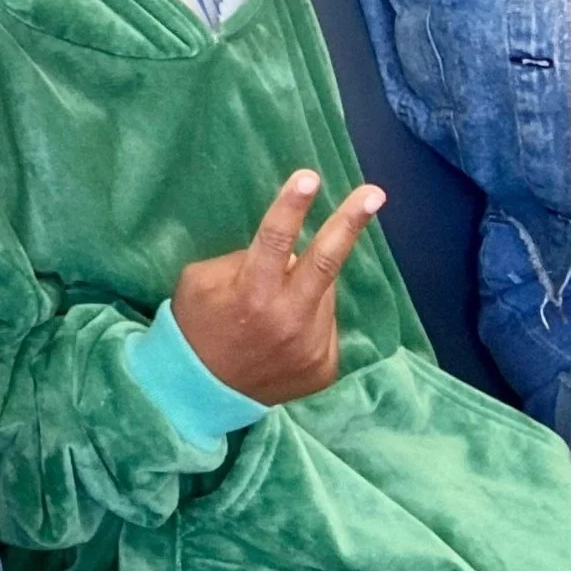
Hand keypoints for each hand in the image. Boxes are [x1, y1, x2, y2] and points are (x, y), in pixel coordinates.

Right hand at [169, 170, 385, 406]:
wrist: (200, 392)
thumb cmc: (196, 325)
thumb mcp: (200, 281)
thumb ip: (242, 261)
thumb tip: (284, 254)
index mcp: (251, 292)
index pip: (276, 238)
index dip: (292, 205)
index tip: (309, 177)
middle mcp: (287, 318)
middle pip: (326, 260)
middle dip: (350, 222)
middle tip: (374, 193)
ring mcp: (312, 344)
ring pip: (323, 291)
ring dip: (309, 282)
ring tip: (280, 296)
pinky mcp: (325, 365)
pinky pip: (325, 323)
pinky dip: (309, 314)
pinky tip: (285, 328)